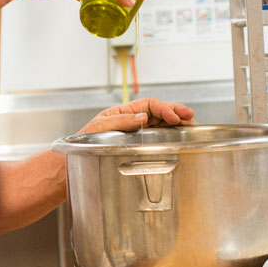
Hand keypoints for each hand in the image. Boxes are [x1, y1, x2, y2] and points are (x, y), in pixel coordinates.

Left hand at [77, 97, 195, 134]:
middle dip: (175, 111)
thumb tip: (142, 117)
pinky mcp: (138, 145)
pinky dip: (170, 133)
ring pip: (161, 123)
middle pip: (158, 112)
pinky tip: (179, 134)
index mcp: (123, 113)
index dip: (164, 108)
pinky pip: (157, 135)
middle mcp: (132, 121)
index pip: (149, 105)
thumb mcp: (100, 128)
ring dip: (177, 122)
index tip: (174, 116)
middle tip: (190, 115)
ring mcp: (136, 133)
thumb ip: (121, 122)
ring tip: (190, 123)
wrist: (77, 161)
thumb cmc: (84, 143)